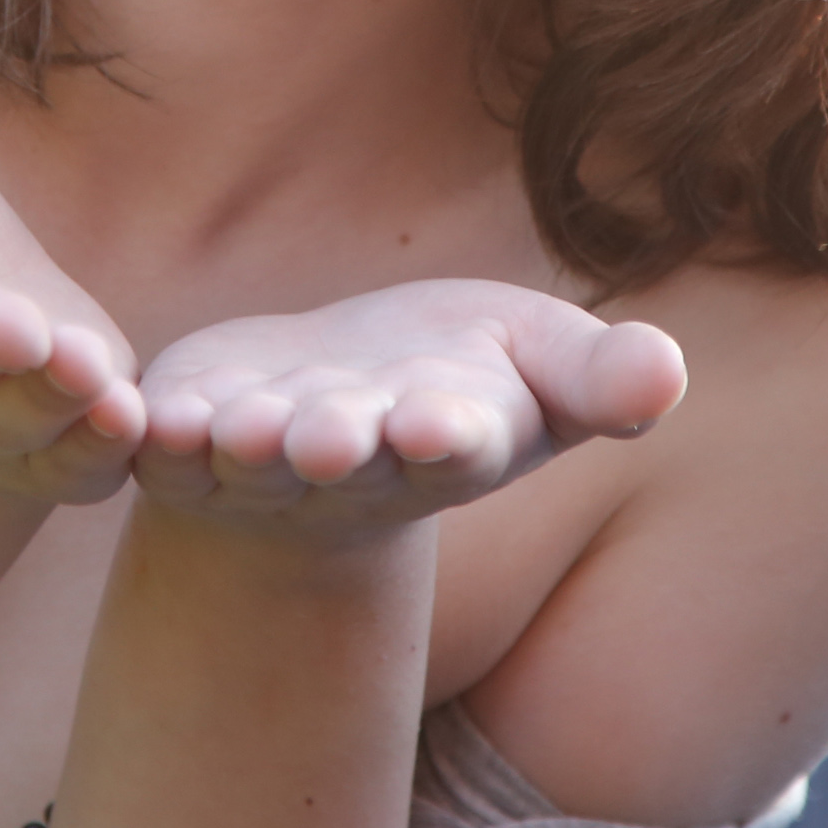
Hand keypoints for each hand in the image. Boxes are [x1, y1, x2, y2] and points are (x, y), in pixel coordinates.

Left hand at [132, 281, 687, 534]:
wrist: (335, 408)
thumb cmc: (454, 378)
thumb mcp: (539, 364)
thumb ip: (601, 376)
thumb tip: (669, 373)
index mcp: (448, 439)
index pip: (452, 442)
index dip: (445, 434)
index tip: (438, 423)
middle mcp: (354, 462)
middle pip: (347, 455)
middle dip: (339, 445)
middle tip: (332, 436)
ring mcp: (262, 463)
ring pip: (251, 460)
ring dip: (244, 447)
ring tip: (239, 432)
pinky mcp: (185, 442)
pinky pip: (167, 448)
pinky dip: (161, 435)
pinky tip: (157, 417)